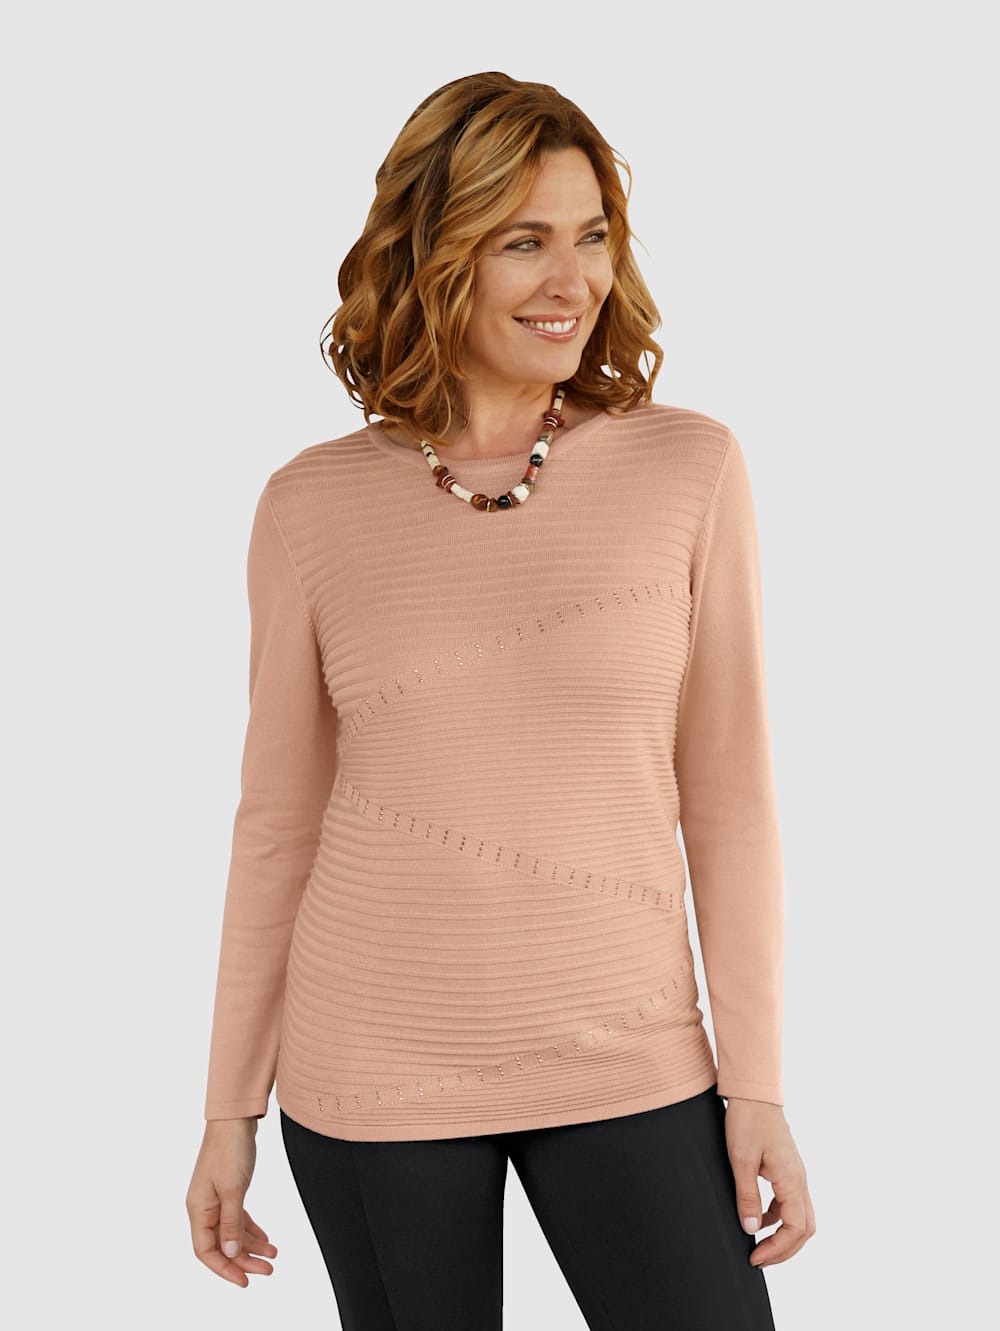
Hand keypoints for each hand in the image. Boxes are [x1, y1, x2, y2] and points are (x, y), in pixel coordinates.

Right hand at [186, 1117, 277, 1286]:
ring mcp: (216, 1199)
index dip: (223, 1269)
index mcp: (198, 1209)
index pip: (205, 1251)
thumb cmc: (230, 1149)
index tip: (245, 1281)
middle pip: (221, 1245)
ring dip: (251, 1246)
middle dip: (243, 1260)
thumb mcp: (233, 1189)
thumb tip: (228, 1253)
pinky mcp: (228, 1191)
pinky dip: (251, 1230)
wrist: (236, 1118)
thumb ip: (231, 1222)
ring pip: (231, 1233)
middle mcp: (204, 1207)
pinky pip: (238, 1219)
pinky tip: (266, 1240)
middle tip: (267, 1270)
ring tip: (273, 1255)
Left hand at [723, 1098, 815, 1268]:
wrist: (754, 1093)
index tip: (755, 1258)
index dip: (778, 1249)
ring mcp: (796, 1174)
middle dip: (784, 1250)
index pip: (796, 1229)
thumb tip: (751, 1231)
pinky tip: (758, 1219)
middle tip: (759, 1260)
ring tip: (759, 1247)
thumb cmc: (747, 1121)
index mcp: (792, 1180)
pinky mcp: (788, 1169)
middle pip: (805, 1229)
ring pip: (801, 1217)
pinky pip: (790, 1203)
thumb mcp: (741, 1159)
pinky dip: (778, 1218)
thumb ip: (747, 1196)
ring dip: (783, 1236)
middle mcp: (800, 1180)